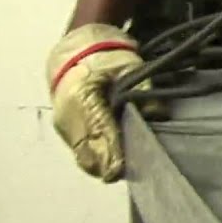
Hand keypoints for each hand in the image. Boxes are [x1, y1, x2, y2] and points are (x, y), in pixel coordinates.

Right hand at [46, 23, 146, 181]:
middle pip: (86, 150)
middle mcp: (67, 114)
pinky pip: (80, 152)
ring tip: (124, 168)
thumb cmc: (105, 58)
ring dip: (102, 163)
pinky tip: (113, 159)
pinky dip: (96, 158)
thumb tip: (158, 114)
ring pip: (82, 156)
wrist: (76, 51)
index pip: (97, 130)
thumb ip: (143, 90)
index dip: (109, 152)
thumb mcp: (129, 66)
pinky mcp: (64, 131)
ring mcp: (63, 125)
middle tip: (129, 171)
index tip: (120, 170)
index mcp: (81, 95)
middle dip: (107, 163)